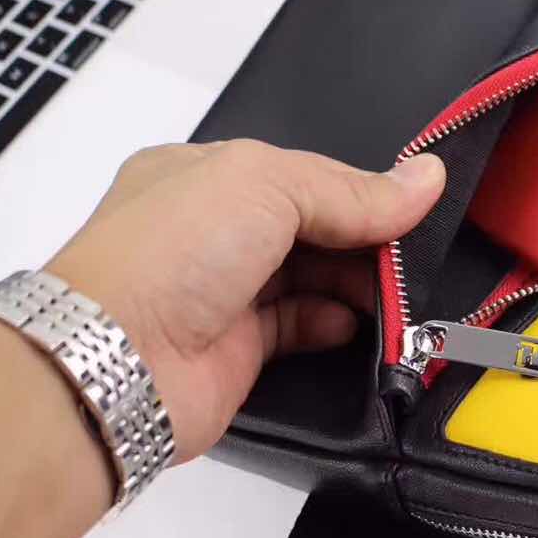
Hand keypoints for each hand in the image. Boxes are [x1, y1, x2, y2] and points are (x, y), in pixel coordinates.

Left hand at [46, 139, 444, 462]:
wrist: (113, 363)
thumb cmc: (166, 255)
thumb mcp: (266, 186)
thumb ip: (352, 189)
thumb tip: (424, 179)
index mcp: (207, 174)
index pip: (304, 175)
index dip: (359, 188)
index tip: (412, 202)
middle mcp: (212, 231)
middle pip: (313, 226)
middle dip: (365, 237)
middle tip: (409, 254)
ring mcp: (223, 291)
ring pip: (312, 277)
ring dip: (357, 283)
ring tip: (395, 292)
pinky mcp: (237, 348)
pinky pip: (300, 327)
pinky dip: (333, 323)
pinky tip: (353, 323)